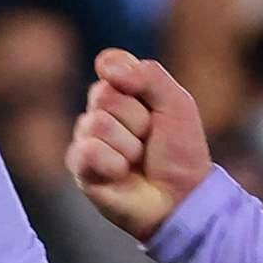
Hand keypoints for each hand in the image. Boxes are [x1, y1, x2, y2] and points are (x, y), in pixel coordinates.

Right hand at [65, 50, 213, 238]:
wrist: (182, 197)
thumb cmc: (180, 151)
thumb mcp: (176, 103)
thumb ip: (148, 75)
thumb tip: (103, 66)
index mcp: (122, 91)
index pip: (111, 65)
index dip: (130, 79)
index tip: (153, 103)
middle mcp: (100, 112)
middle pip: (105, 95)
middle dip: (137, 119)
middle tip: (150, 139)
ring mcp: (88, 139)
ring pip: (97, 124)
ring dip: (129, 145)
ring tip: (138, 160)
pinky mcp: (80, 168)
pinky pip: (87, 152)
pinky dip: (113, 164)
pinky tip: (122, 174)